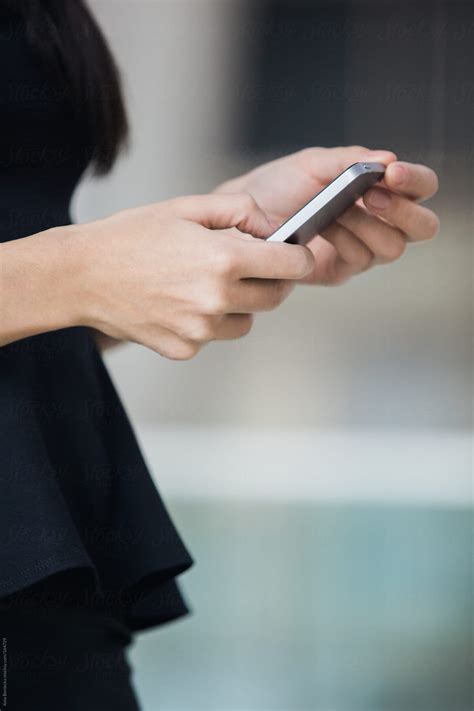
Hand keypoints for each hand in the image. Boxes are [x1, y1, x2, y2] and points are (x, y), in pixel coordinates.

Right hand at [72, 193, 313, 358]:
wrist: (81, 276)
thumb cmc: (130, 237)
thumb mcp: (187, 207)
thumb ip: (240, 210)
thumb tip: (272, 228)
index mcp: (223, 259)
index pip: (291, 265)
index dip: (299, 257)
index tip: (296, 255)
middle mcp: (217, 299)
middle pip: (275, 296)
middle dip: (272, 280)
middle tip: (252, 267)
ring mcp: (200, 330)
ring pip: (247, 321)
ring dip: (241, 304)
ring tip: (208, 284)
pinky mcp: (184, 349)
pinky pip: (214, 337)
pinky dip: (209, 323)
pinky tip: (181, 303)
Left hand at [216, 146, 438, 285]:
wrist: (239, 218)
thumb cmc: (278, 186)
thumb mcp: (311, 164)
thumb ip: (348, 161)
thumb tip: (388, 159)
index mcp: (380, 190)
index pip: (421, 188)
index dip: (416, 181)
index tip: (392, 172)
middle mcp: (380, 222)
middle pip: (422, 227)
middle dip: (402, 211)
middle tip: (369, 197)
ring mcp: (362, 250)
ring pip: (392, 247)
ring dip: (367, 225)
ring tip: (335, 211)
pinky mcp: (339, 271)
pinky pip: (359, 260)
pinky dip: (344, 240)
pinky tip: (323, 227)